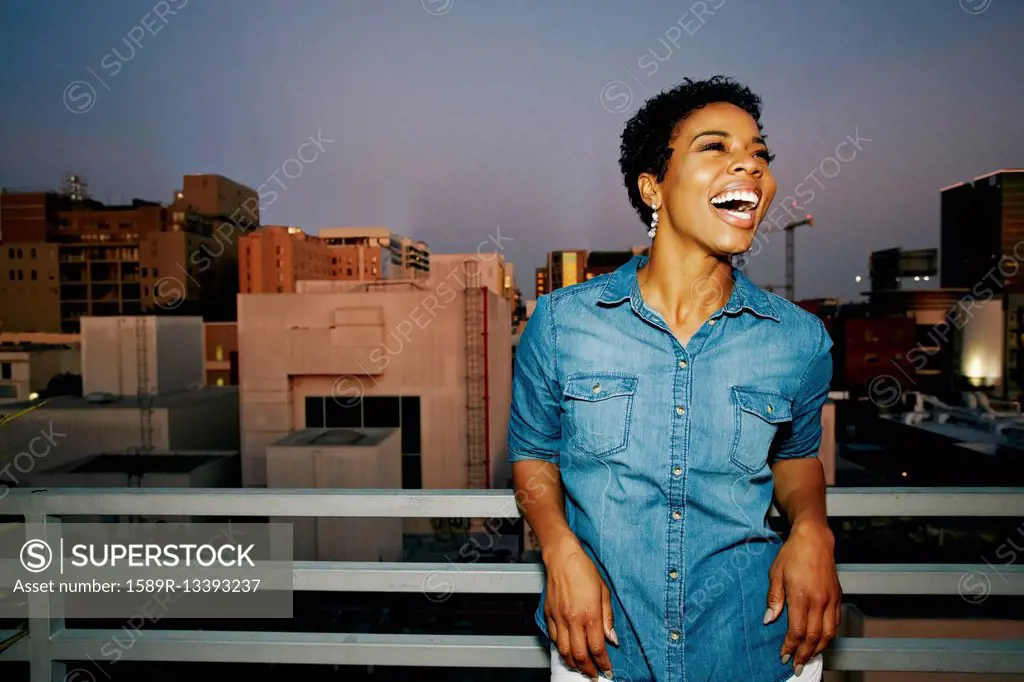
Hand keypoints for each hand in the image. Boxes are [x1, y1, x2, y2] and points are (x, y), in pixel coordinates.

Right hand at [543, 535, 616, 678]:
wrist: (562, 557)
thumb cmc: (584, 570)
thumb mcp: (604, 592)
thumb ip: (608, 618)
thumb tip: (612, 639)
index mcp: (590, 614)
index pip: (597, 648)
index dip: (603, 664)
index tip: (607, 671)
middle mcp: (573, 619)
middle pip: (579, 654)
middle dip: (588, 669)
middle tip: (595, 675)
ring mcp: (559, 618)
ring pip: (564, 651)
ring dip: (573, 663)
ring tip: (581, 667)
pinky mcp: (549, 615)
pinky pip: (554, 639)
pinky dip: (561, 649)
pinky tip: (568, 651)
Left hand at [764, 519, 840, 674]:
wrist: (815, 539)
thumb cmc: (793, 553)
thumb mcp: (776, 573)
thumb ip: (774, 598)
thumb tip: (769, 619)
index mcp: (802, 596)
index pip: (797, 631)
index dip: (790, 647)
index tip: (784, 656)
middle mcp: (819, 601)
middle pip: (813, 637)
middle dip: (805, 654)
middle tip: (797, 666)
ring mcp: (831, 600)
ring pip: (828, 633)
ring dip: (818, 649)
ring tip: (809, 657)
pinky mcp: (838, 597)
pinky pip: (836, 623)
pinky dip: (829, 636)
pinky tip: (821, 640)